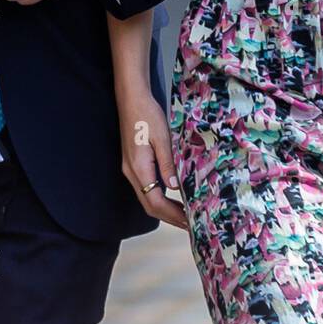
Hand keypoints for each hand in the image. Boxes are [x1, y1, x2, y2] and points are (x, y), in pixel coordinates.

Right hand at [116, 84, 185, 228]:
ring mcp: (131, 169)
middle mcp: (131, 172)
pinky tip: (174, 196)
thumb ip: (168, 164)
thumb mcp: (162, 137)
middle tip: (191, 225)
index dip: (172, 215)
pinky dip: (161, 197)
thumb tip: (175, 188)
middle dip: (170, 217)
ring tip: (186, 214)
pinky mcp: (134, 164)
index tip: (190, 222)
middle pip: (149, 205)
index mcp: (138, 168)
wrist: (131, 99)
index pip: (154, 201)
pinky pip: (147, 188)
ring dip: (166, 209)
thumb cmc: (147, 114)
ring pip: (147, 198)